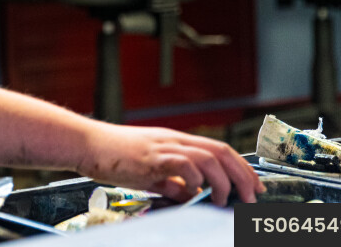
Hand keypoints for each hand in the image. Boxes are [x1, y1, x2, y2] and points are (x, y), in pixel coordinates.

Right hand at [76, 121, 265, 205]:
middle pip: (221, 152)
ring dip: (223, 180)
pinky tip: (193, 191)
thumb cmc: (112, 156)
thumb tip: (189, 195)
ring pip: (208, 158)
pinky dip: (195, 179)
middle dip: (242, 175)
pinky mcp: (152, 156)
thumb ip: (171, 182)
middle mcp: (174, 140)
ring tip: (224, 199)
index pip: (218, 150)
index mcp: (175, 141)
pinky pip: (183, 164)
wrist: (88, 144)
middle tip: (252, 196)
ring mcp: (163, 146)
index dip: (240, 167)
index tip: (252, 185)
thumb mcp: (148, 171)